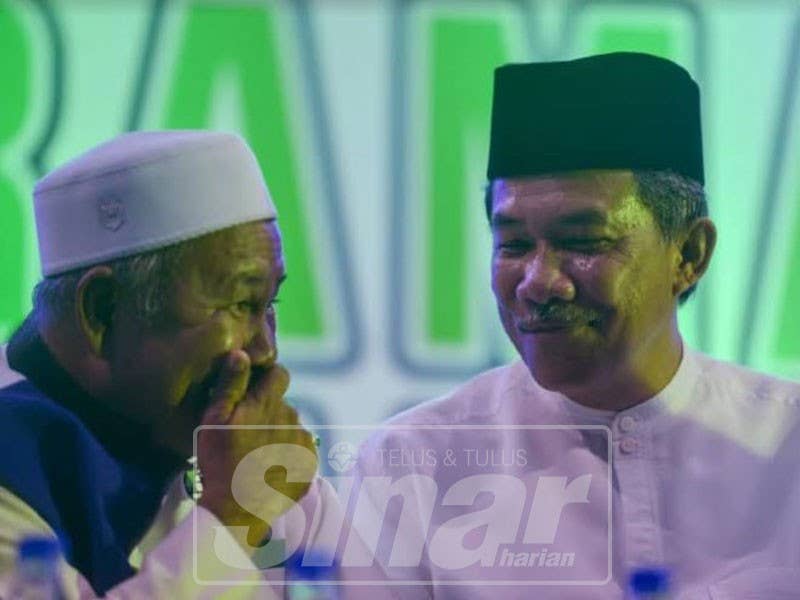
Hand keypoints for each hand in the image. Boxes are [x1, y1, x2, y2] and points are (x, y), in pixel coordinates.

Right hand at [196, 350, 317, 547]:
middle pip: (282, 404)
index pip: (280, 374)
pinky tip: (269, 469)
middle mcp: (292, 417)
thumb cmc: (219, 462)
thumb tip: (243, 352)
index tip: (253, 392)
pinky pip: (300, 450)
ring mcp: (303, 442)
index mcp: (269, 403)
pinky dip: (288, 456)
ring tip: (255, 456)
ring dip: (278, 435)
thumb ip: (231, 384)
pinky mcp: (310, 465)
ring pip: (291, 428)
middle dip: (268, 412)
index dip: (267, 379)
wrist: (236, 510)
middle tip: (246, 433)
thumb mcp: (214, 420)